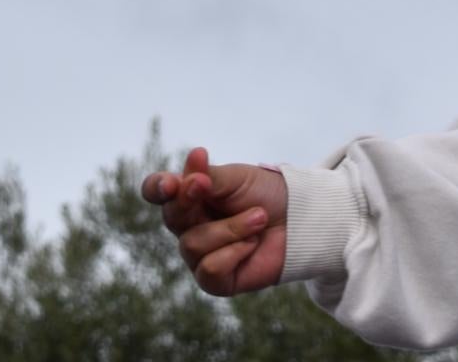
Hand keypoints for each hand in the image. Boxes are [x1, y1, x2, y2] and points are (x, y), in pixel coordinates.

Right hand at [139, 146, 290, 294]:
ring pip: (193, 244)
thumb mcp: (236, 178)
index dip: (157, 188)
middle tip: (206, 185)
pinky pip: (210, 269)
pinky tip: (253, 243)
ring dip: (231, 227)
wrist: (301, 218)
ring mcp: (200, 255)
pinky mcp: (216, 280)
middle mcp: (190, 226)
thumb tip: (181, 180)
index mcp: (190, 196)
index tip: (171, 183)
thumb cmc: (266, 194)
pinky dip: (235, 252)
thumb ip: (207, 177)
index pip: (158, 192)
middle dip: (189, 199)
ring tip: (259, 218)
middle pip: (171, 216)